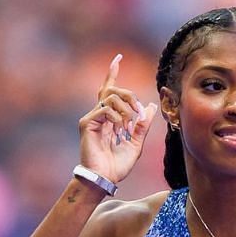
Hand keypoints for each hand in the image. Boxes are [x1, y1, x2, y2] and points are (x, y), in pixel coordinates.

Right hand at [78, 53, 157, 185]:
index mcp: (109, 117)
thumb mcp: (137, 142)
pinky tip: (120, 132)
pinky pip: (105, 109)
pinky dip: (118, 119)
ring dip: (126, 110)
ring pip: (110, 97)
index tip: (118, 57)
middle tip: (138, 113)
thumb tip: (148, 106)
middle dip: (129, 96)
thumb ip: (142, 124)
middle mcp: (98, 114)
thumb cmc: (118, 164)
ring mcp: (91, 117)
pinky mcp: (87, 123)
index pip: (109, 89)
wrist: (106, 178)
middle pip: (112, 89)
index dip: (112, 72)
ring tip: (129, 128)